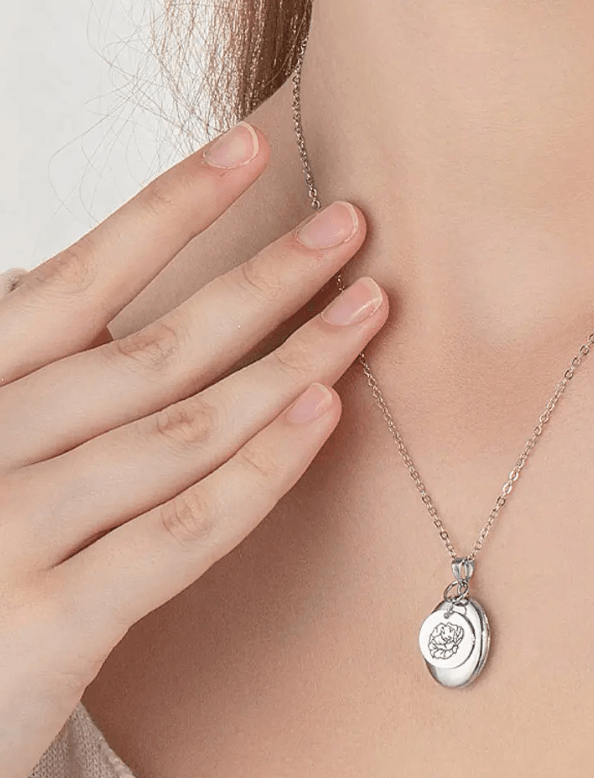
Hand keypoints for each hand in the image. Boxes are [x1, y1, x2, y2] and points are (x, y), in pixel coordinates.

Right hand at [0, 121, 387, 777]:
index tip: (250, 148)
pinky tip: (324, 415)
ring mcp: (14, 533)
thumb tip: (64, 277)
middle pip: (157, 348)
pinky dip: (261, 472)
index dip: (171, 207)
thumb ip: (30, 377)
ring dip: (290, 364)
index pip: (82, 279)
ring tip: (367, 310)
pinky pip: (183, 532)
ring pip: (185, 429)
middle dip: (265, 280)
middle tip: (351, 226)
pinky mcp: (52, 623)